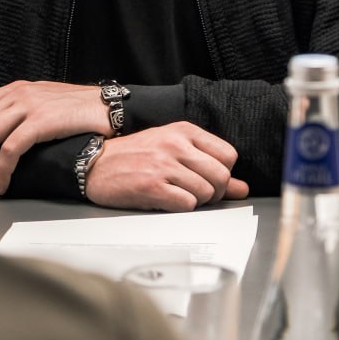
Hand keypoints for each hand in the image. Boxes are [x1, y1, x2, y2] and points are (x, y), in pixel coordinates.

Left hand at [0, 80, 108, 195]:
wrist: (107, 106)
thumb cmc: (76, 110)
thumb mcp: (41, 103)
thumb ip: (17, 113)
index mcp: (13, 89)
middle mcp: (16, 94)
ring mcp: (28, 106)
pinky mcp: (41, 121)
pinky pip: (10, 150)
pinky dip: (0, 170)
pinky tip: (0, 185)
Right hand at [85, 121, 249, 211]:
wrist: (96, 163)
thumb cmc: (136, 156)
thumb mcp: (174, 151)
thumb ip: (209, 167)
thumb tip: (242, 188)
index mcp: (184, 131)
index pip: (229, 155)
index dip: (223, 173)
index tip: (208, 178)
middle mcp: (176, 144)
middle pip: (221, 176)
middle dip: (213, 192)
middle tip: (195, 193)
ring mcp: (164, 165)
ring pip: (206, 193)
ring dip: (196, 202)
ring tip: (177, 195)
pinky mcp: (152, 187)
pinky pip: (187, 205)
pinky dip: (181, 208)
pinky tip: (166, 200)